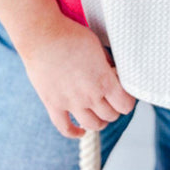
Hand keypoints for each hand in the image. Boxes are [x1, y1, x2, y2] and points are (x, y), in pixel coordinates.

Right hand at [20, 17, 135, 138]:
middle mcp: (89, 96)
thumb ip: (107, 63)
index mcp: (104, 81)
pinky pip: (65, 128)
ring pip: (92, 125)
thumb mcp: (97, 45)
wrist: (42, 35)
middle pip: (110, 115)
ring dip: (99, 122)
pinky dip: (74, 133)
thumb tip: (112, 71)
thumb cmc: (71, 36)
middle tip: (112, 102)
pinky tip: (80, 131)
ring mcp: (71, 103)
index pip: (125, 105)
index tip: (125, 95)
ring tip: (100, 115)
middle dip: (114, 109)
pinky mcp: (53, 104)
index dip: (127, 101)